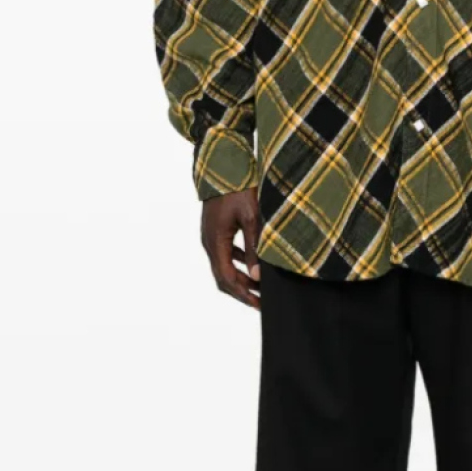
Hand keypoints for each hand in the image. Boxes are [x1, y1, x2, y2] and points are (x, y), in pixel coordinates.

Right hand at [201, 189, 261, 309]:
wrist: (222, 165)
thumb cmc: (237, 188)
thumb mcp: (251, 217)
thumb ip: (254, 247)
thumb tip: (257, 275)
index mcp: (215, 242)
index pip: (227, 278)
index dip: (243, 294)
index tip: (259, 305)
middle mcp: (209, 242)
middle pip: (223, 277)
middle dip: (243, 291)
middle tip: (262, 301)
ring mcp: (210, 236)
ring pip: (224, 266)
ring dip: (241, 277)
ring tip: (260, 285)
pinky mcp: (215, 230)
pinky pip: (225, 253)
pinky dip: (238, 263)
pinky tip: (252, 264)